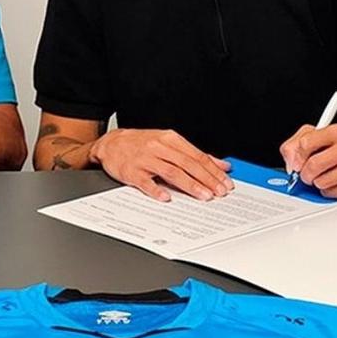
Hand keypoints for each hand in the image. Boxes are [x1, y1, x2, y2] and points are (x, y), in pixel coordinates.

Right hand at [89, 129, 232, 201]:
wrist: (111, 144)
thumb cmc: (141, 144)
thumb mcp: (168, 143)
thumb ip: (194, 154)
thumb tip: (221, 165)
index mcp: (170, 139)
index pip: (196, 155)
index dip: (213, 170)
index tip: (225, 182)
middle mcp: (159, 147)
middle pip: (187, 164)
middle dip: (206, 179)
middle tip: (219, 192)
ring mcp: (145, 159)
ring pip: (171, 172)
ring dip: (189, 185)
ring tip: (203, 196)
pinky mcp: (132, 172)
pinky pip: (146, 182)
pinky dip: (157, 190)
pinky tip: (167, 198)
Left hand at [278, 123, 336, 197]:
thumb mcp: (318, 135)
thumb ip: (297, 143)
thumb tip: (290, 162)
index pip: (306, 143)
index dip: (296, 156)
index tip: (296, 162)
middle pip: (312, 165)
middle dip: (304, 173)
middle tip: (307, 173)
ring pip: (320, 182)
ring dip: (317, 182)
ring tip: (324, 174)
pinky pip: (330, 193)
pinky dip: (327, 190)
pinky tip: (334, 181)